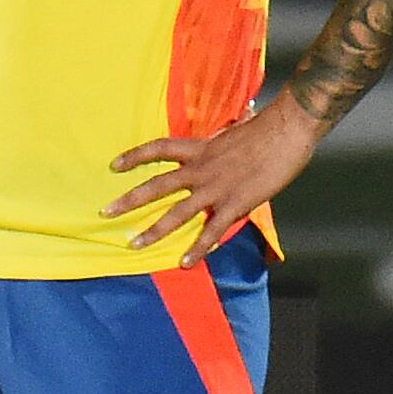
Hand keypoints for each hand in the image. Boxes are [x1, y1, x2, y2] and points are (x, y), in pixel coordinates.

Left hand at [107, 96, 326, 261]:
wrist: (287, 130)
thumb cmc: (266, 130)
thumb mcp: (233, 133)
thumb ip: (220, 143)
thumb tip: (226, 134)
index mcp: (199, 149)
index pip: (158, 149)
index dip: (134, 157)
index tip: (113, 166)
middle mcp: (201, 169)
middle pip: (156, 185)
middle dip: (129, 200)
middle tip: (105, 213)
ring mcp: (215, 188)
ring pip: (176, 213)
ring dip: (153, 231)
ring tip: (133, 245)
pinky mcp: (235, 204)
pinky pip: (211, 232)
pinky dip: (197, 249)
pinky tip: (185, 263)